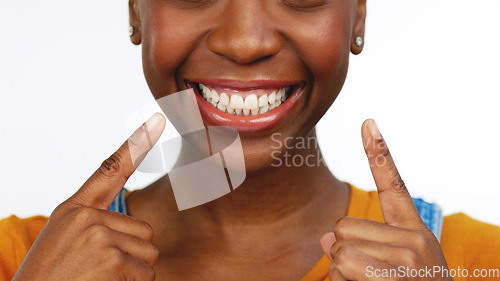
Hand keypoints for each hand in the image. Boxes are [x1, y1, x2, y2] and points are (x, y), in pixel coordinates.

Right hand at [12, 113, 165, 280]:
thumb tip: (141, 231)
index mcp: (75, 209)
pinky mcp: (111, 259)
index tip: (157, 120)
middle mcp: (87, 217)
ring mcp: (100, 236)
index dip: (136, 144)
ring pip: (149, 252)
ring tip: (99, 278)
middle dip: (132, 253)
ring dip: (133, 271)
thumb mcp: (65, 239)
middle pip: (144, 230)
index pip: (110, 169)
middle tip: (99, 268)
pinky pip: (146, 273)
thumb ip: (97, 224)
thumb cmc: (50, 275)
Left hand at [320, 119, 451, 280]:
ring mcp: (406, 265)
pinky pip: (337, 276)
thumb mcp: (397, 265)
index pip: (393, 185)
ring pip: (338, 254)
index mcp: (414, 231)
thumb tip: (327, 238)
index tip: (366, 121)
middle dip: (343, 253)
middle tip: (370, 276)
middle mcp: (414, 242)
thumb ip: (362, 244)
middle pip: (341, 229)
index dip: (379, 153)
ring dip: (340, 277)